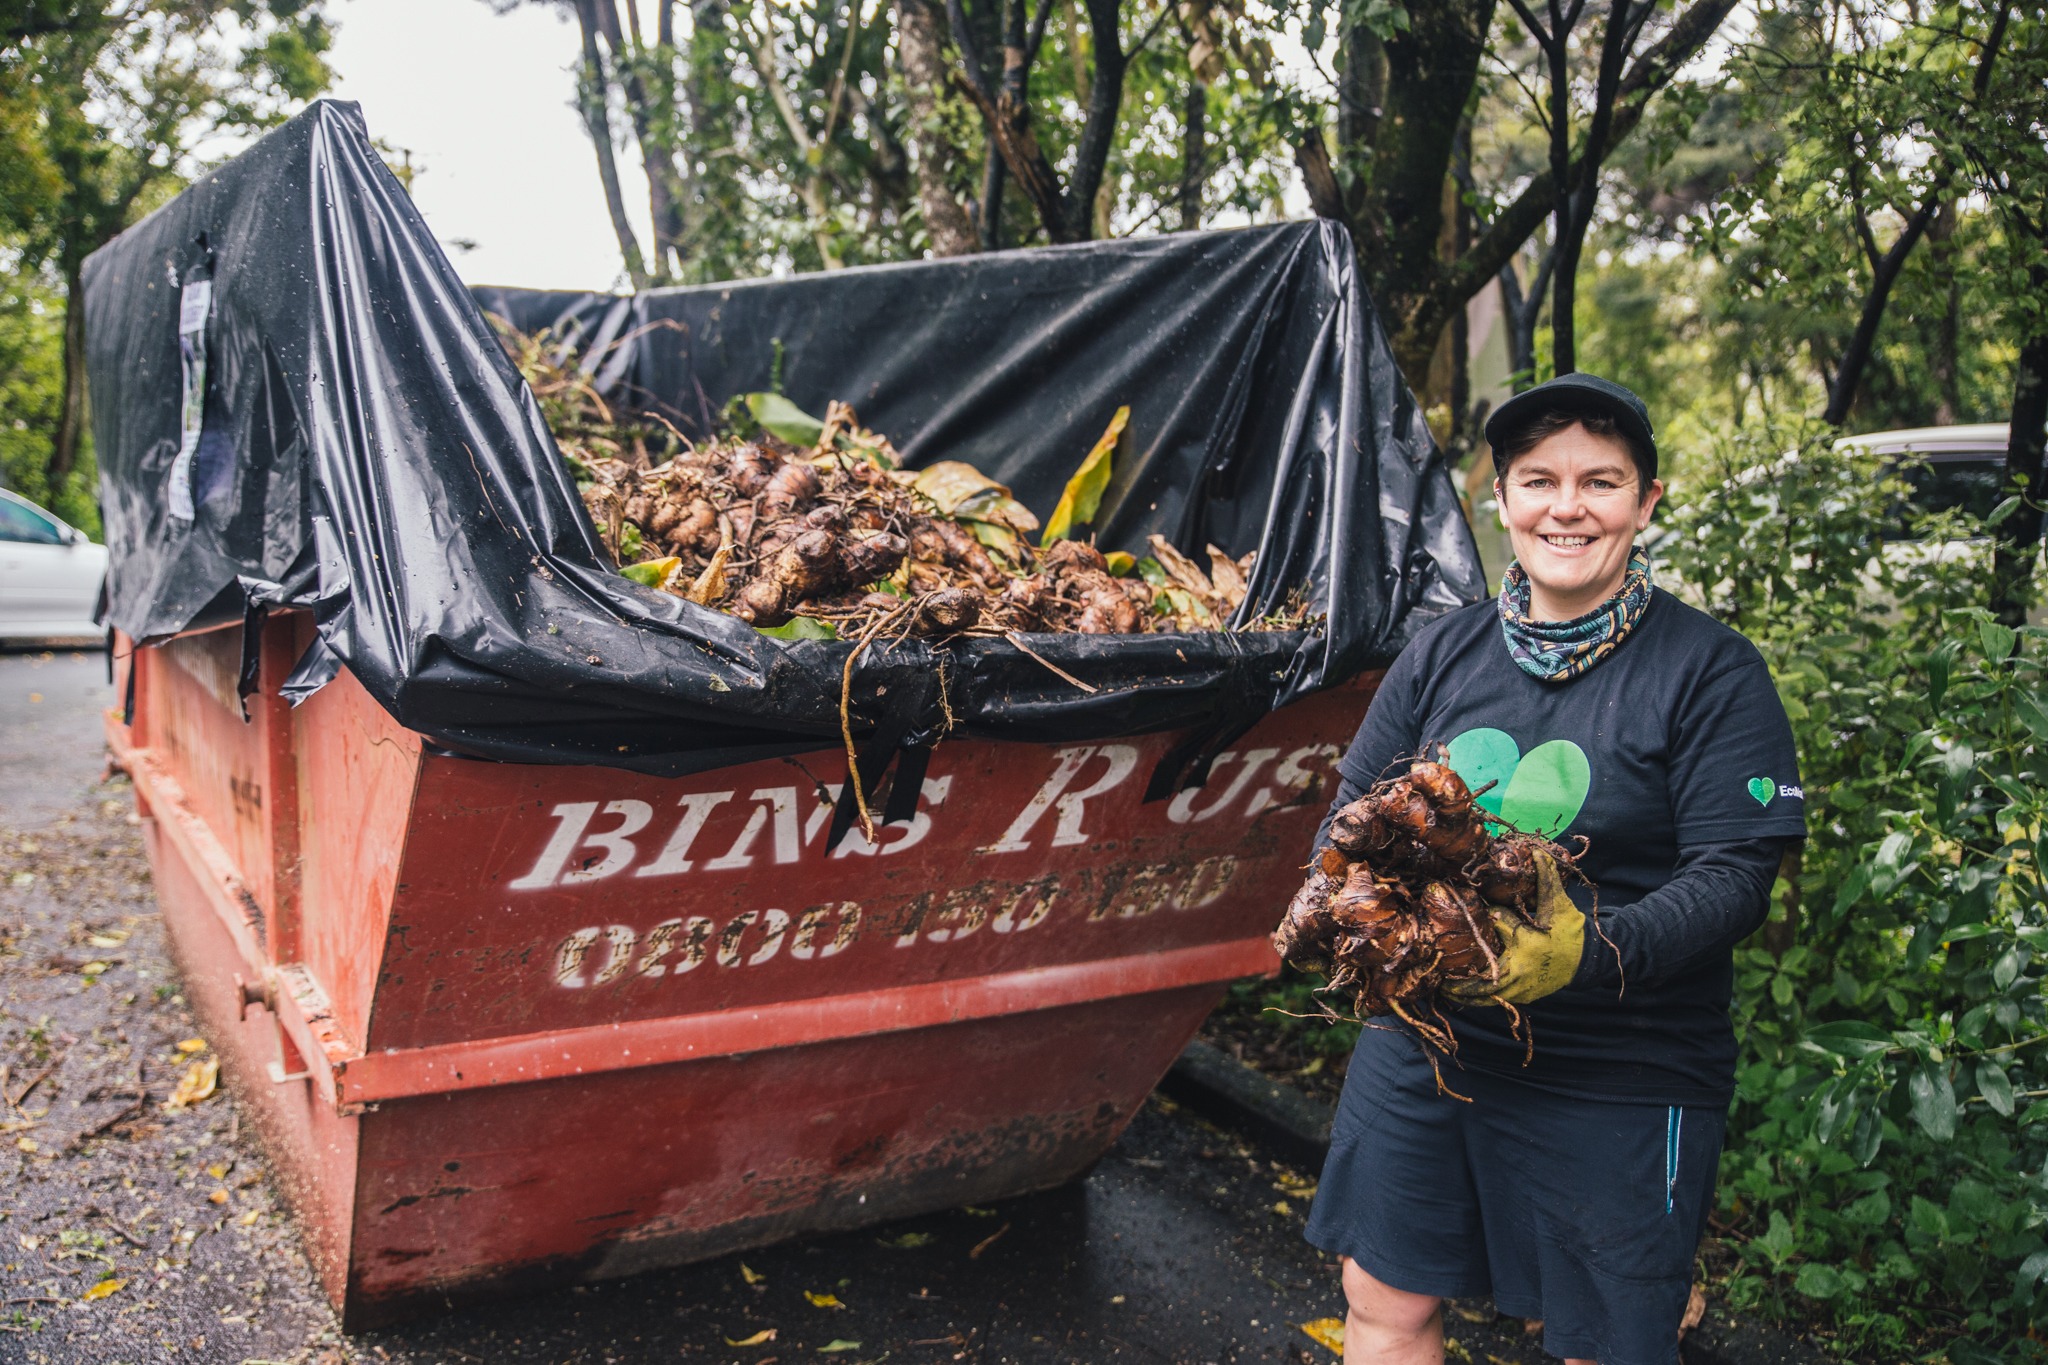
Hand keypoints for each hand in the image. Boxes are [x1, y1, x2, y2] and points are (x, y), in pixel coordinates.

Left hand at [1452, 851, 1584, 1005]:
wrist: (1587, 959)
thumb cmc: (1569, 930)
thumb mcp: (1560, 904)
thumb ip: (1546, 879)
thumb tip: (1535, 851)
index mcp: (1528, 943)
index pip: (1499, 927)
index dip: (1486, 919)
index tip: (1467, 914)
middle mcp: (1522, 970)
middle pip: (1483, 977)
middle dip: (1460, 978)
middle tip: (1437, 971)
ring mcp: (1522, 988)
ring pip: (1486, 995)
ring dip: (1463, 993)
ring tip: (1442, 986)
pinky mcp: (1523, 996)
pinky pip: (1495, 1001)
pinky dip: (1476, 999)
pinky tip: (1458, 995)